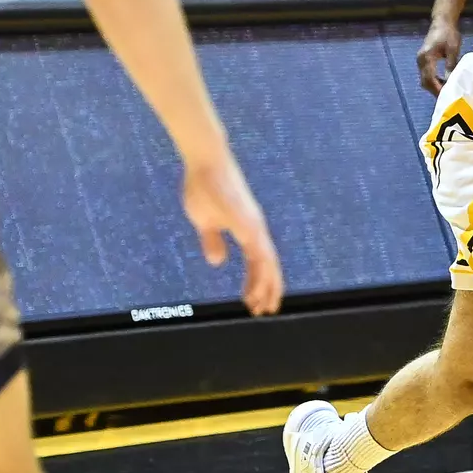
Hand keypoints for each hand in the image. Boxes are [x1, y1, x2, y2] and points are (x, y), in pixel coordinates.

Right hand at [181, 156, 283, 315]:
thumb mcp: (206, 222)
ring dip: (266, 284)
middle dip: (268, 289)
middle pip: (269, 265)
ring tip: (263, 305)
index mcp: (247, 230)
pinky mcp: (246, 219)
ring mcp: (253, 223)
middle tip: (265, 311)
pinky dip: (261, 267)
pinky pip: (258, 247)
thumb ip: (212, 240)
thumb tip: (217, 261)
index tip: (254, 302)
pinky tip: (260, 282)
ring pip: (267, 260)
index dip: (258, 283)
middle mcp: (255, 228)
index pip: (259, 262)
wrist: (204, 162)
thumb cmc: (204, 187)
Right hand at [417, 18, 462, 95]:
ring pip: (425, 79)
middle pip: (425, 82)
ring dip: (434, 86)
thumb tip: (450, 82)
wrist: (442, 21)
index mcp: (426, 58)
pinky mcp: (423, 59)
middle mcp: (420, 60)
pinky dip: (433, 80)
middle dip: (435, 90)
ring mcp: (421, 60)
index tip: (447, 97)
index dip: (437, 89)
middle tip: (448, 97)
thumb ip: (450, 66)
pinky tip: (443, 82)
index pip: (429, 79)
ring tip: (447, 92)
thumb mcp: (453, 50)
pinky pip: (426, 74)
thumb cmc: (449, 33)